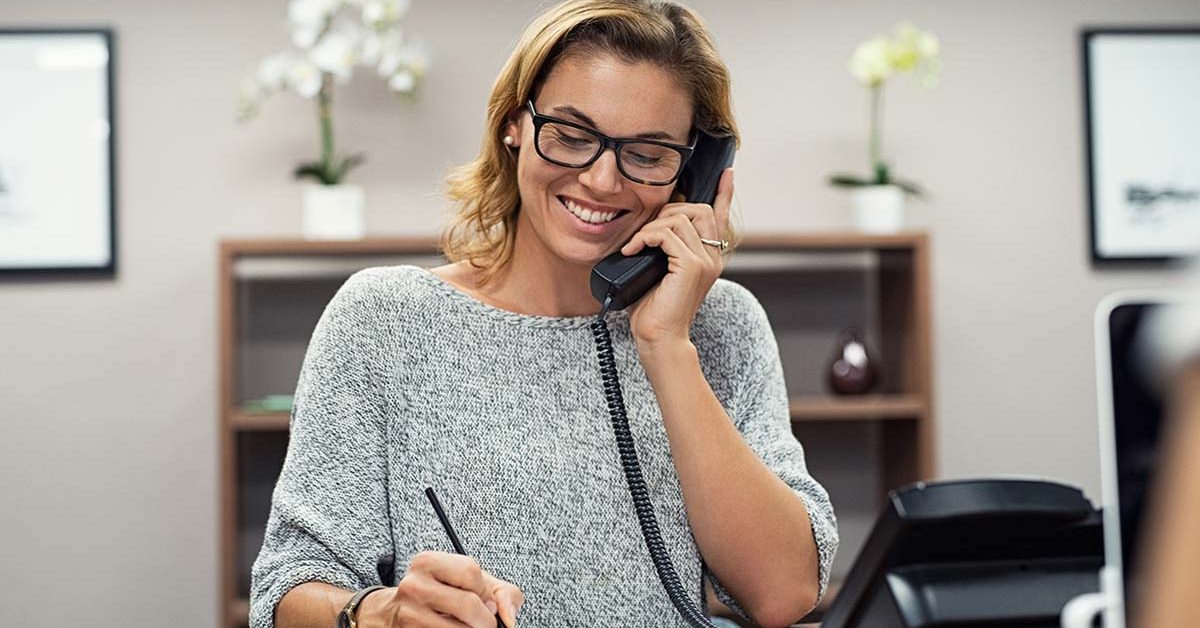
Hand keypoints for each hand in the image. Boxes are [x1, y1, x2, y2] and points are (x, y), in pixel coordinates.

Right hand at [358, 551, 524, 626]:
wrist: (392, 614)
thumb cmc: (438, 594)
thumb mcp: (466, 583)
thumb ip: (499, 592)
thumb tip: (508, 617)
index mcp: (427, 562)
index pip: (471, 572)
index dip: (485, 591)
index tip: (485, 601)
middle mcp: (414, 585)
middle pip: (468, 604)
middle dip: (486, 620)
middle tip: (486, 624)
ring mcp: (409, 613)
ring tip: (466, 626)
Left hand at [621, 168, 733, 347]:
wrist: (659, 338)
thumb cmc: (654, 309)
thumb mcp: (660, 271)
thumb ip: (666, 249)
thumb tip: (651, 228)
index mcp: (709, 257)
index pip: (721, 217)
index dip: (725, 193)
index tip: (727, 173)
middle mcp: (713, 257)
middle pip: (699, 208)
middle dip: (669, 210)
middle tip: (647, 232)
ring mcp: (705, 261)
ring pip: (680, 218)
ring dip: (652, 226)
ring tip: (636, 246)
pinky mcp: (691, 266)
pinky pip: (666, 234)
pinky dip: (645, 238)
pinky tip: (633, 251)